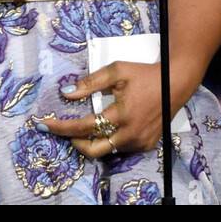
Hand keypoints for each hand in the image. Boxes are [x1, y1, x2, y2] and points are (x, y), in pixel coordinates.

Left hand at [39, 61, 171, 156]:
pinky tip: (107, 128)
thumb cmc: (145, 74)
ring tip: (85, 127)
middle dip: (74, 142)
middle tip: (65, 131)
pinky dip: (109, 141)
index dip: (62, 127)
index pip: (84, 126)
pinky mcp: (146, 145)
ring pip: (106, 150)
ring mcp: (139, 142)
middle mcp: (130, 133)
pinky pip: (120, 148)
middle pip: (92, 149)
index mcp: (121, 114)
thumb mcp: (117, 71)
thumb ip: (91, 82)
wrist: (175, 83)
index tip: (44, 123)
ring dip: (92, 141)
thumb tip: (67, 93)